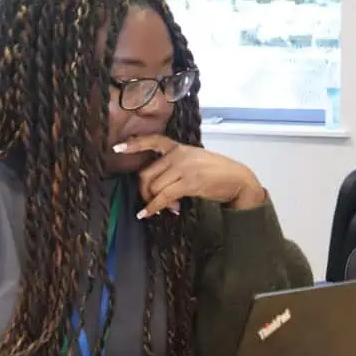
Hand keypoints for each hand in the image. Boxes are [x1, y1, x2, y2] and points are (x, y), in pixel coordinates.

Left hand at [113, 135, 266, 217]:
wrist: (238, 180)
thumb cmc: (218, 173)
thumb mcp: (196, 161)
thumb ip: (177, 167)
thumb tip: (159, 190)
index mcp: (180, 148)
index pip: (154, 141)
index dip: (134, 144)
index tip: (117, 148)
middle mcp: (179, 155)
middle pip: (146, 173)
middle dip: (144, 191)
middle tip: (150, 202)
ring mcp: (184, 168)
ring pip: (154, 187)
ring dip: (154, 202)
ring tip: (165, 209)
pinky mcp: (190, 183)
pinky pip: (163, 196)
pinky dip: (153, 207)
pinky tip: (148, 214)